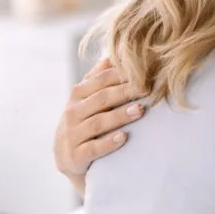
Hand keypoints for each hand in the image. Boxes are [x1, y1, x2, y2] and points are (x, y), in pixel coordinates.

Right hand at [54, 58, 146, 178]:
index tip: (144, 71)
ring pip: (97, 123)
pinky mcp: (74, 157)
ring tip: (140, 110)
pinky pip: (92, 149)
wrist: (68, 159)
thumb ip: (98, 77)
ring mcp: (71, 135)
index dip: (122, 75)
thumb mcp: (87, 98)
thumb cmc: (85, 121)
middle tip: (146, 89)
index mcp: (78, 94)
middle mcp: (72, 113)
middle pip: (101, 99)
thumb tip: (112, 54)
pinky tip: (123, 137)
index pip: (101, 80)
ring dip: (120, 116)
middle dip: (125, 92)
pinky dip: (108, 143)